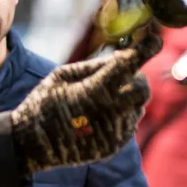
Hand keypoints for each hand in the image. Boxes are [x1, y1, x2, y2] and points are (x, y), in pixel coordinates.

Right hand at [11, 31, 160, 172]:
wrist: (31, 146)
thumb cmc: (43, 104)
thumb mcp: (60, 76)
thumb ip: (94, 65)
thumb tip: (123, 57)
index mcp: (94, 90)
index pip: (129, 64)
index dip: (145, 49)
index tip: (155, 40)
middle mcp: (109, 112)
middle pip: (143, 89)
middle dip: (137, 78)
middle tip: (123, 75)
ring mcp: (113, 132)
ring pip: (137, 107)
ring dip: (125, 100)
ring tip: (98, 102)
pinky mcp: (113, 146)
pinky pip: (128, 125)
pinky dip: (119, 117)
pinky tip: (97, 117)